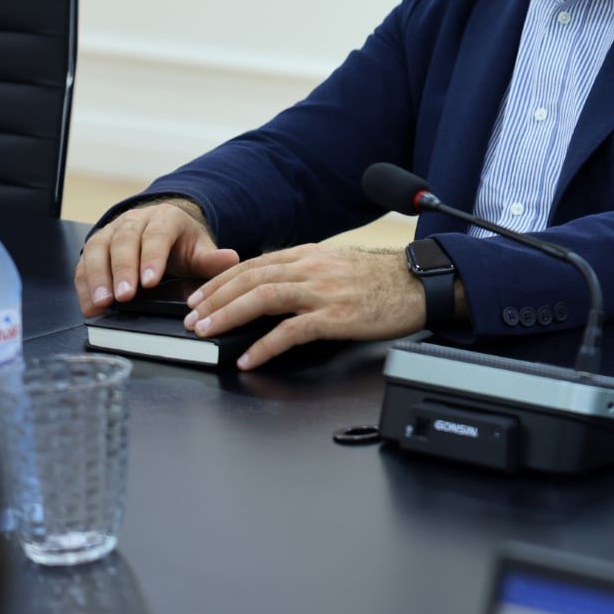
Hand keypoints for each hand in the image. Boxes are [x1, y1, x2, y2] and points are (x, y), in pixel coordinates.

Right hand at [75, 199, 240, 316]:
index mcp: (165, 218)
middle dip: (122, 270)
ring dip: (98, 278)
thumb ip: (212, 259)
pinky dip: (85, 285)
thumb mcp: (200, 249)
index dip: (152, 257)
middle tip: (123, 296)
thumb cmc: (182, 243)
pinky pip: (84, 264)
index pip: (157, 235)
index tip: (150, 282)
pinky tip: (90, 305)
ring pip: (98, 250)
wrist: (164, 230)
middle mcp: (134, 220)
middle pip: (124, 241)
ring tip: (103, 303)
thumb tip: (230, 259)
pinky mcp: (95, 246)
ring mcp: (111, 231)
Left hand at [183, 246, 424, 369]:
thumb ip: (307, 272)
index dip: (220, 281)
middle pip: (251, 278)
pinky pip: (291, 331)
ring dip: (228, 315)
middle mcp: (313, 269)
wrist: (421, 284)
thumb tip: (274, 286)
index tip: (199, 296)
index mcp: (311, 255)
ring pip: (264, 298)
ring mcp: (324, 292)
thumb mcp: (339, 265)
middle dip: (214, 298)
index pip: (254, 264)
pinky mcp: (337, 317)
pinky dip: (264, 345)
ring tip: (206, 331)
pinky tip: (249, 357)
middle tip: (192, 318)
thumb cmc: (384, 279)